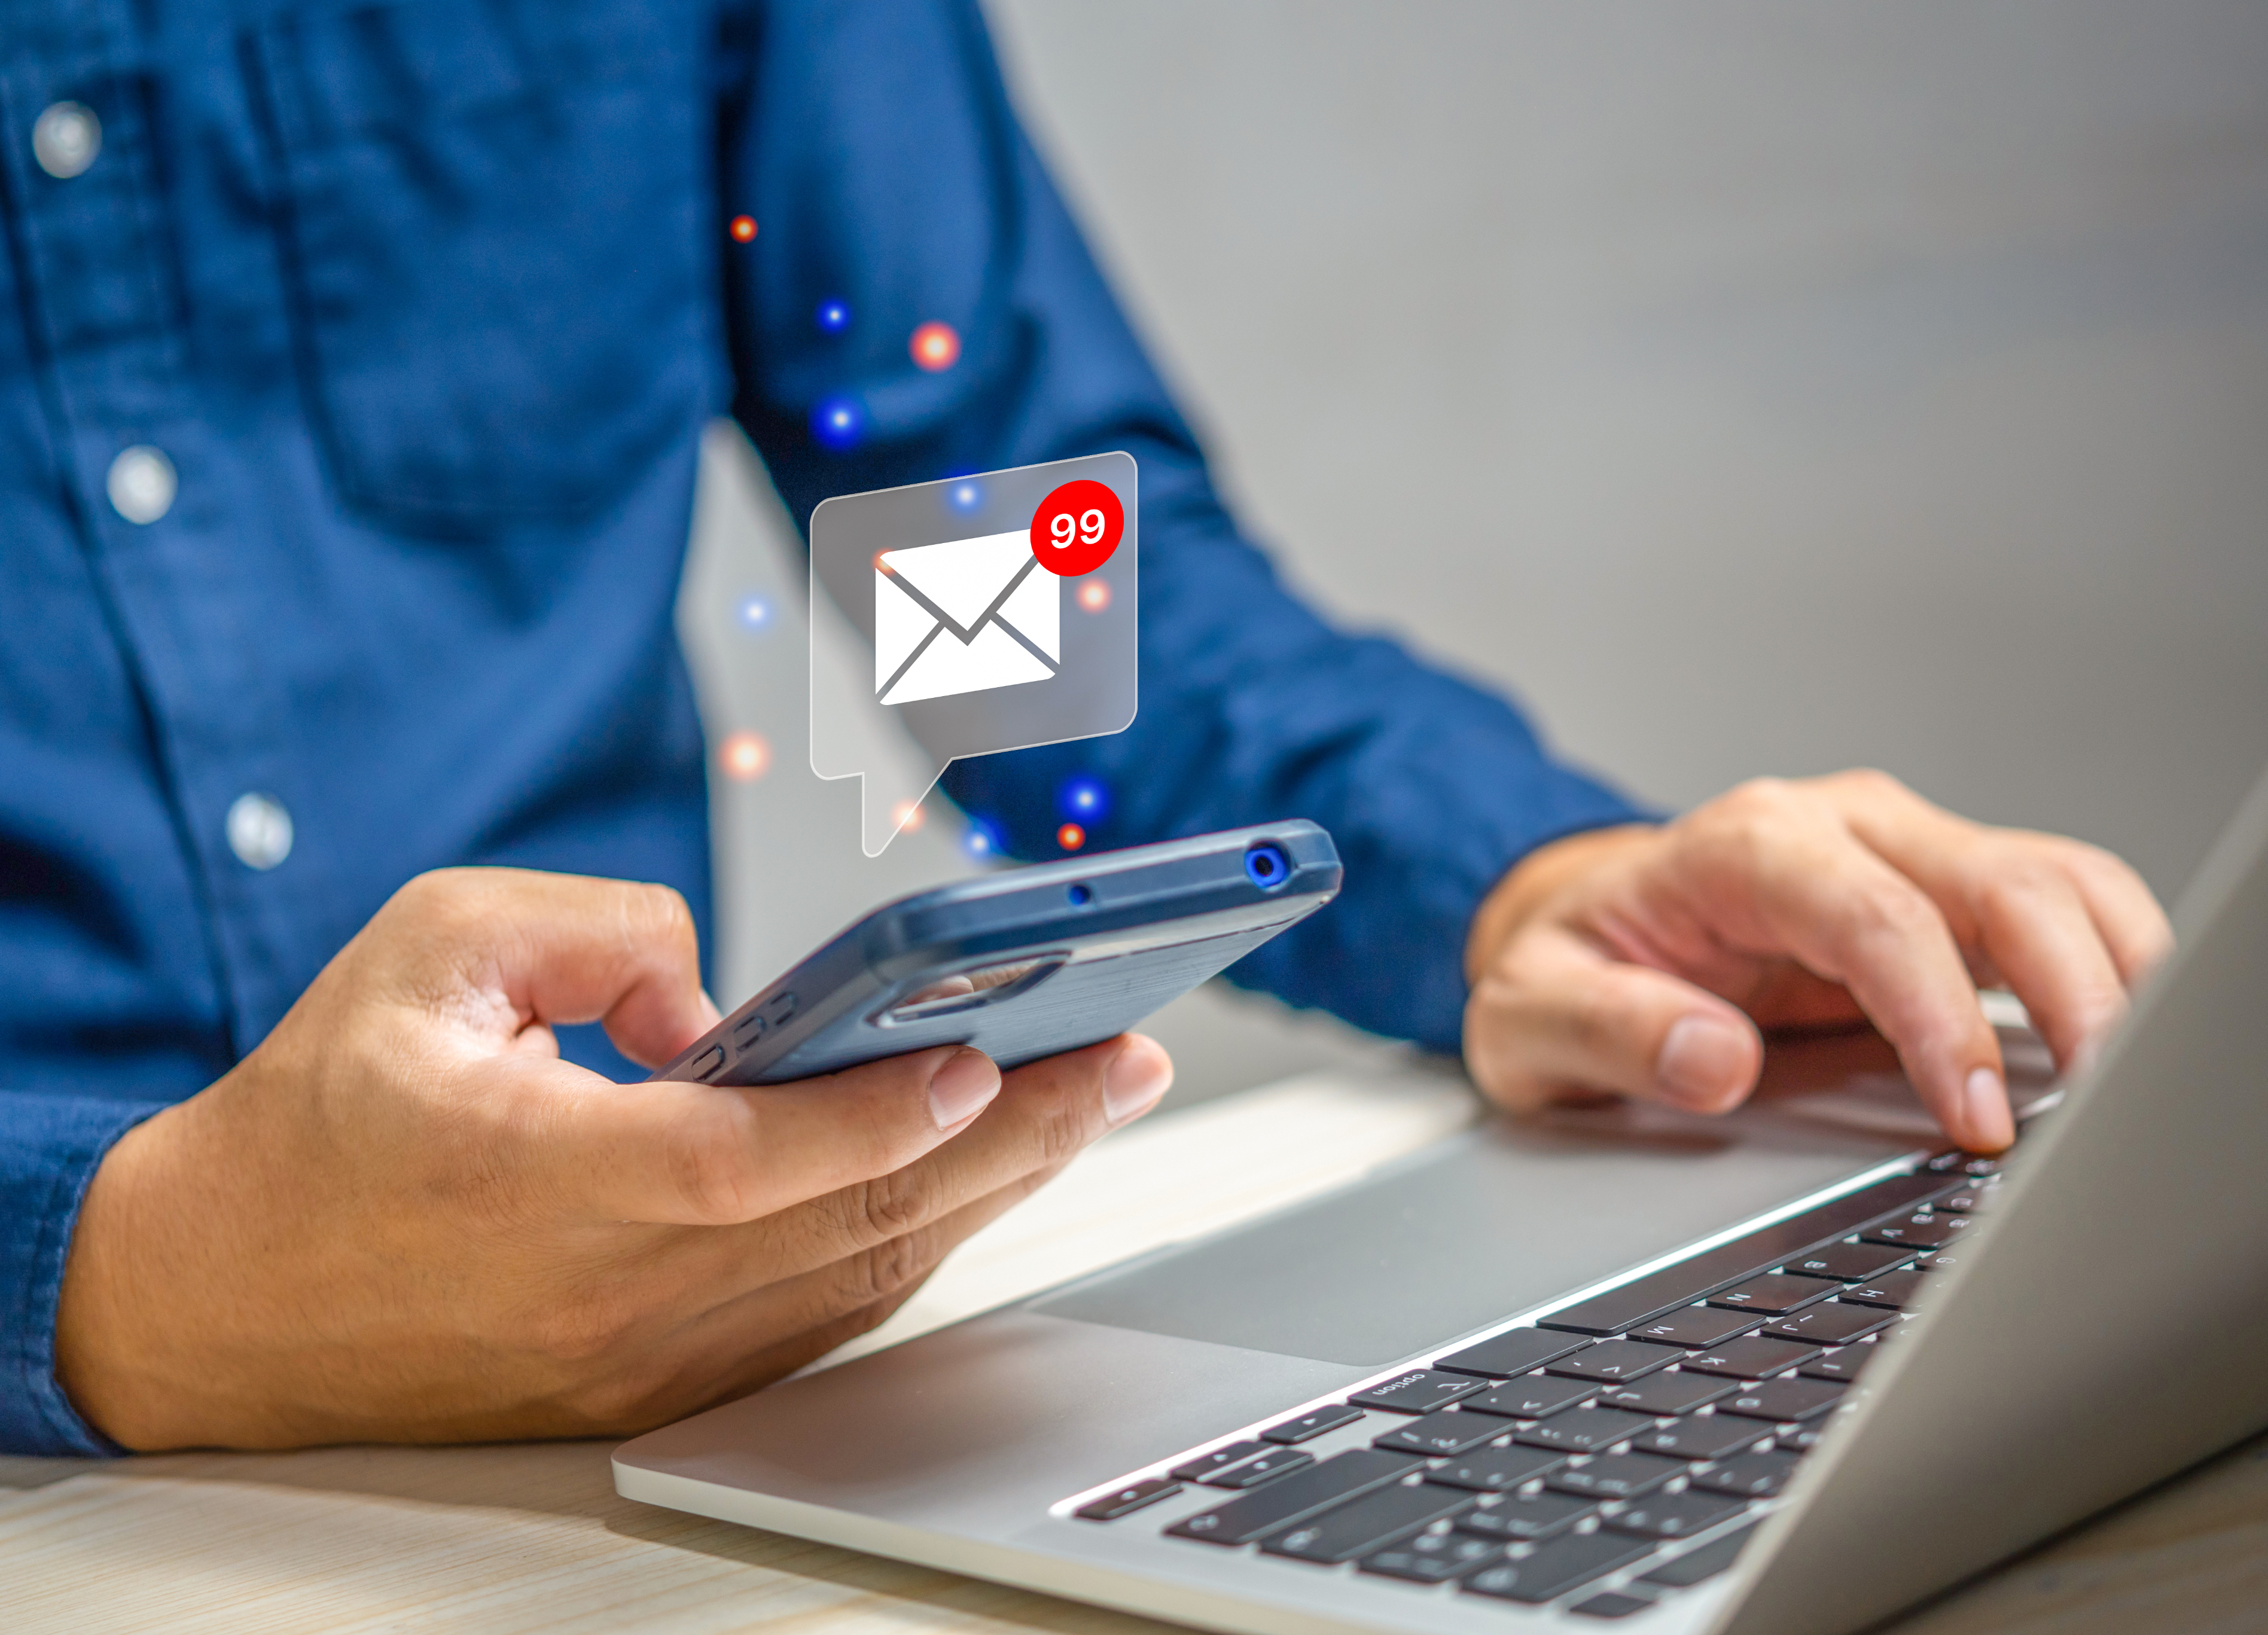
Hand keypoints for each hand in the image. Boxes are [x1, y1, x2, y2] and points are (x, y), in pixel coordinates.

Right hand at [54, 868, 1171, 1449]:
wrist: (221, 1298)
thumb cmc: (323, 1113)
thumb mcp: (427, 951)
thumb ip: (593, 928)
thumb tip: (723, 991)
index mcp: (540, 1181)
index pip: (746, 1164)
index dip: (877, 1113)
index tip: (988, 1054)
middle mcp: (609, 1292)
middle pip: (852, 1221)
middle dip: (1018, 1132)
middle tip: (1128, 1053)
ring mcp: (646, 1356)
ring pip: (863, 1273)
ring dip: (996, 1184)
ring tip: (1100, 1093)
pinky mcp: (662, 1381)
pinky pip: (828, 1311)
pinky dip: (923, 1233)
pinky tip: (993, 1168)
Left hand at [1463, 771, 2170, 1151]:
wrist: (1582, 925)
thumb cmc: (1567, 966)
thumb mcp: (1532, 1015)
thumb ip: (1607, 1032)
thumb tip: (1711, 1060)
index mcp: (1745, 846)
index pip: (1877, 918)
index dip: (1942, 1018)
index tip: (1979, 1119)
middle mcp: (1843, 829)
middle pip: (2004, 882)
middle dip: (2078, 991)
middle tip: (2113, 1112)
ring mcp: (1906, 852)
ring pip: (2059, 884)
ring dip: (2125, 976)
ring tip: (2155, 1088)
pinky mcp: (1947, 895)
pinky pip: (2061, 913)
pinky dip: (2117, 973)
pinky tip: (2136, 1053)